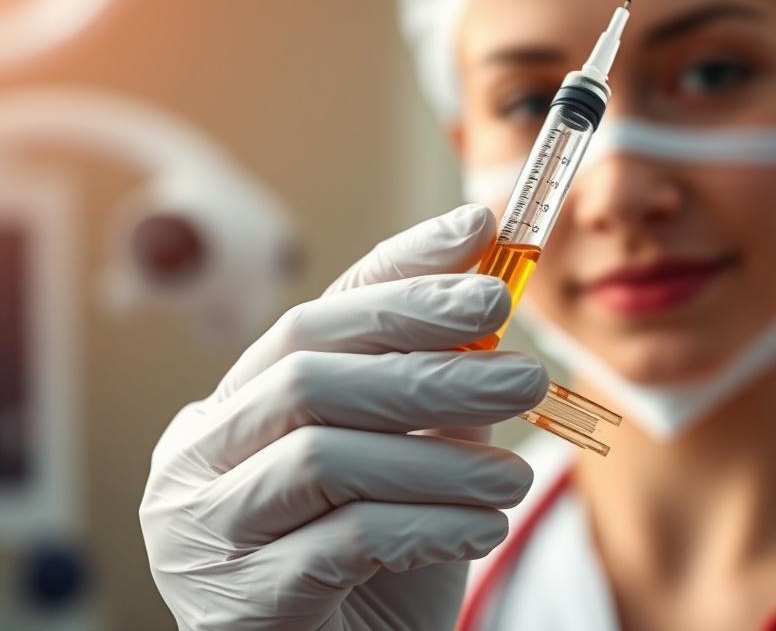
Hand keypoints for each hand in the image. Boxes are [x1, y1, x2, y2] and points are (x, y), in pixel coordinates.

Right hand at [140, 204, 547, 629]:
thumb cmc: (369, 562)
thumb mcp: (404, 462)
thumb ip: (426, 391)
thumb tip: (489, 305)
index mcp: (236, 407)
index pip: (316, 317)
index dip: (400, 271)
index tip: (479, 232)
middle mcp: (200, 456)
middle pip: (310, 374)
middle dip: (429, 363)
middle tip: (525, 371)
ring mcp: (205, 529)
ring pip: (325, 455)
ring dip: (438, 456)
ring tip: (514, 471)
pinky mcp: (239, 603)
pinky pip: (342, 541)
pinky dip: (426, 523)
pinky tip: (482, 525)